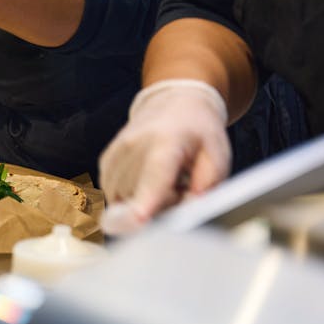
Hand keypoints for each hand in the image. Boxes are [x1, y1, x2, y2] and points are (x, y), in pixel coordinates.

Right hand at [99, 79, 229, 234]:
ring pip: (122, 200)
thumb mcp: (218, 156)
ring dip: (142, 202)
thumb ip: (206, 186)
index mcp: (168, 141)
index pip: (154, 176)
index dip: (145, 203)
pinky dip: (129, 196)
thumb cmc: (198, 132)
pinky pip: (112, 193)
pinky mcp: (106, 161)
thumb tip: (187, 211)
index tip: (137, 221)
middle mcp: (135, 145)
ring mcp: (116, 152)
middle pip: (138, 197)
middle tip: (179, 188)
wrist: (174, 102)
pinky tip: (145, 181)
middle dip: (159, 206)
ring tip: (162, 183)